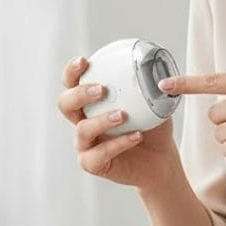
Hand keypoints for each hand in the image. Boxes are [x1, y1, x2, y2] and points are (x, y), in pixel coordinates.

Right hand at [57, 55, 180, 189]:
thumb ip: (149, 84)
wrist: (159, 159)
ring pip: (82, 130)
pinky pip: (99, 154)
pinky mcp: (92, 163)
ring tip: (123, 115)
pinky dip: (118, 143)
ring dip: (102, 120)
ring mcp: (85, 143)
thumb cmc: (152, 127)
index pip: (72, 83)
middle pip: (65, 104)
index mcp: (90, 103)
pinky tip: (136, 136)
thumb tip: (156, 65)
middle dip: (80, 94)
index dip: (72, 72)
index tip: (84, 61)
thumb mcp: (153, 102)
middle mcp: (82, 121)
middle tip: (102, 89)